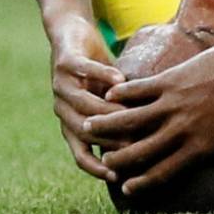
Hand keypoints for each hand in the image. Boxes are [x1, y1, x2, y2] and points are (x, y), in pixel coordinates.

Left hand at [45, 15, 122, 180]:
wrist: (72, 36)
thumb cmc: (97, 74)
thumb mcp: (110, 101)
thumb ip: (122, 121)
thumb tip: (151, 145)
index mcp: (72, 124)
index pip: (81, 155)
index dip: (97, 168)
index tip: (120, 176)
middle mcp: (63, 109)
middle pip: (85, 132)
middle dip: (110, 139)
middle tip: (136, 141)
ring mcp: (61, 87)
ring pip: (85, 105)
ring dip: (109, 111)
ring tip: (131, 113)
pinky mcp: (64, 63)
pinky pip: (84, 71)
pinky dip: (102, 76)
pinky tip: (121, 80)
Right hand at [89, 34, 213, 209]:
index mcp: (199, 148)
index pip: (163, 172)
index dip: (142, 182)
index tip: (125, 188)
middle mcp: (181, 129)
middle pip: (139, 150)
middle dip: (118, 158)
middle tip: (103, 161)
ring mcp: (174, 103)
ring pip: (131, 119)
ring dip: (108, 124)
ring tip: (88, 126)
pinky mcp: (173, 79)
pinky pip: (140, 89)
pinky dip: (123, 93)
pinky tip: (109, 95)